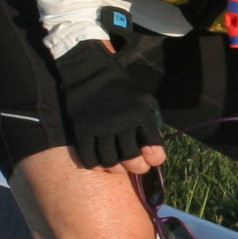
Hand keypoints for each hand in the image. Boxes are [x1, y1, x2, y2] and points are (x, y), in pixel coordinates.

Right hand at [51, 40, 164, 172]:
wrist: (88, 70)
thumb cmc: (119, 86)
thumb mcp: (141, 99)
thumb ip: (148, 122)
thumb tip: (153, 148)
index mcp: (140, 114)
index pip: (153, 147)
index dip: (155, 158)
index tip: (152, 158)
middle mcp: (121, 123)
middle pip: (132, 159)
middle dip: (137, 167)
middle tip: (136, 165)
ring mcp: (100, 128)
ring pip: (110, 161)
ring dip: (116, 167)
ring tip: (118, 164)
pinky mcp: (82, 131)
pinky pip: (90, 158)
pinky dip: (96, 165)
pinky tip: (100, 161)